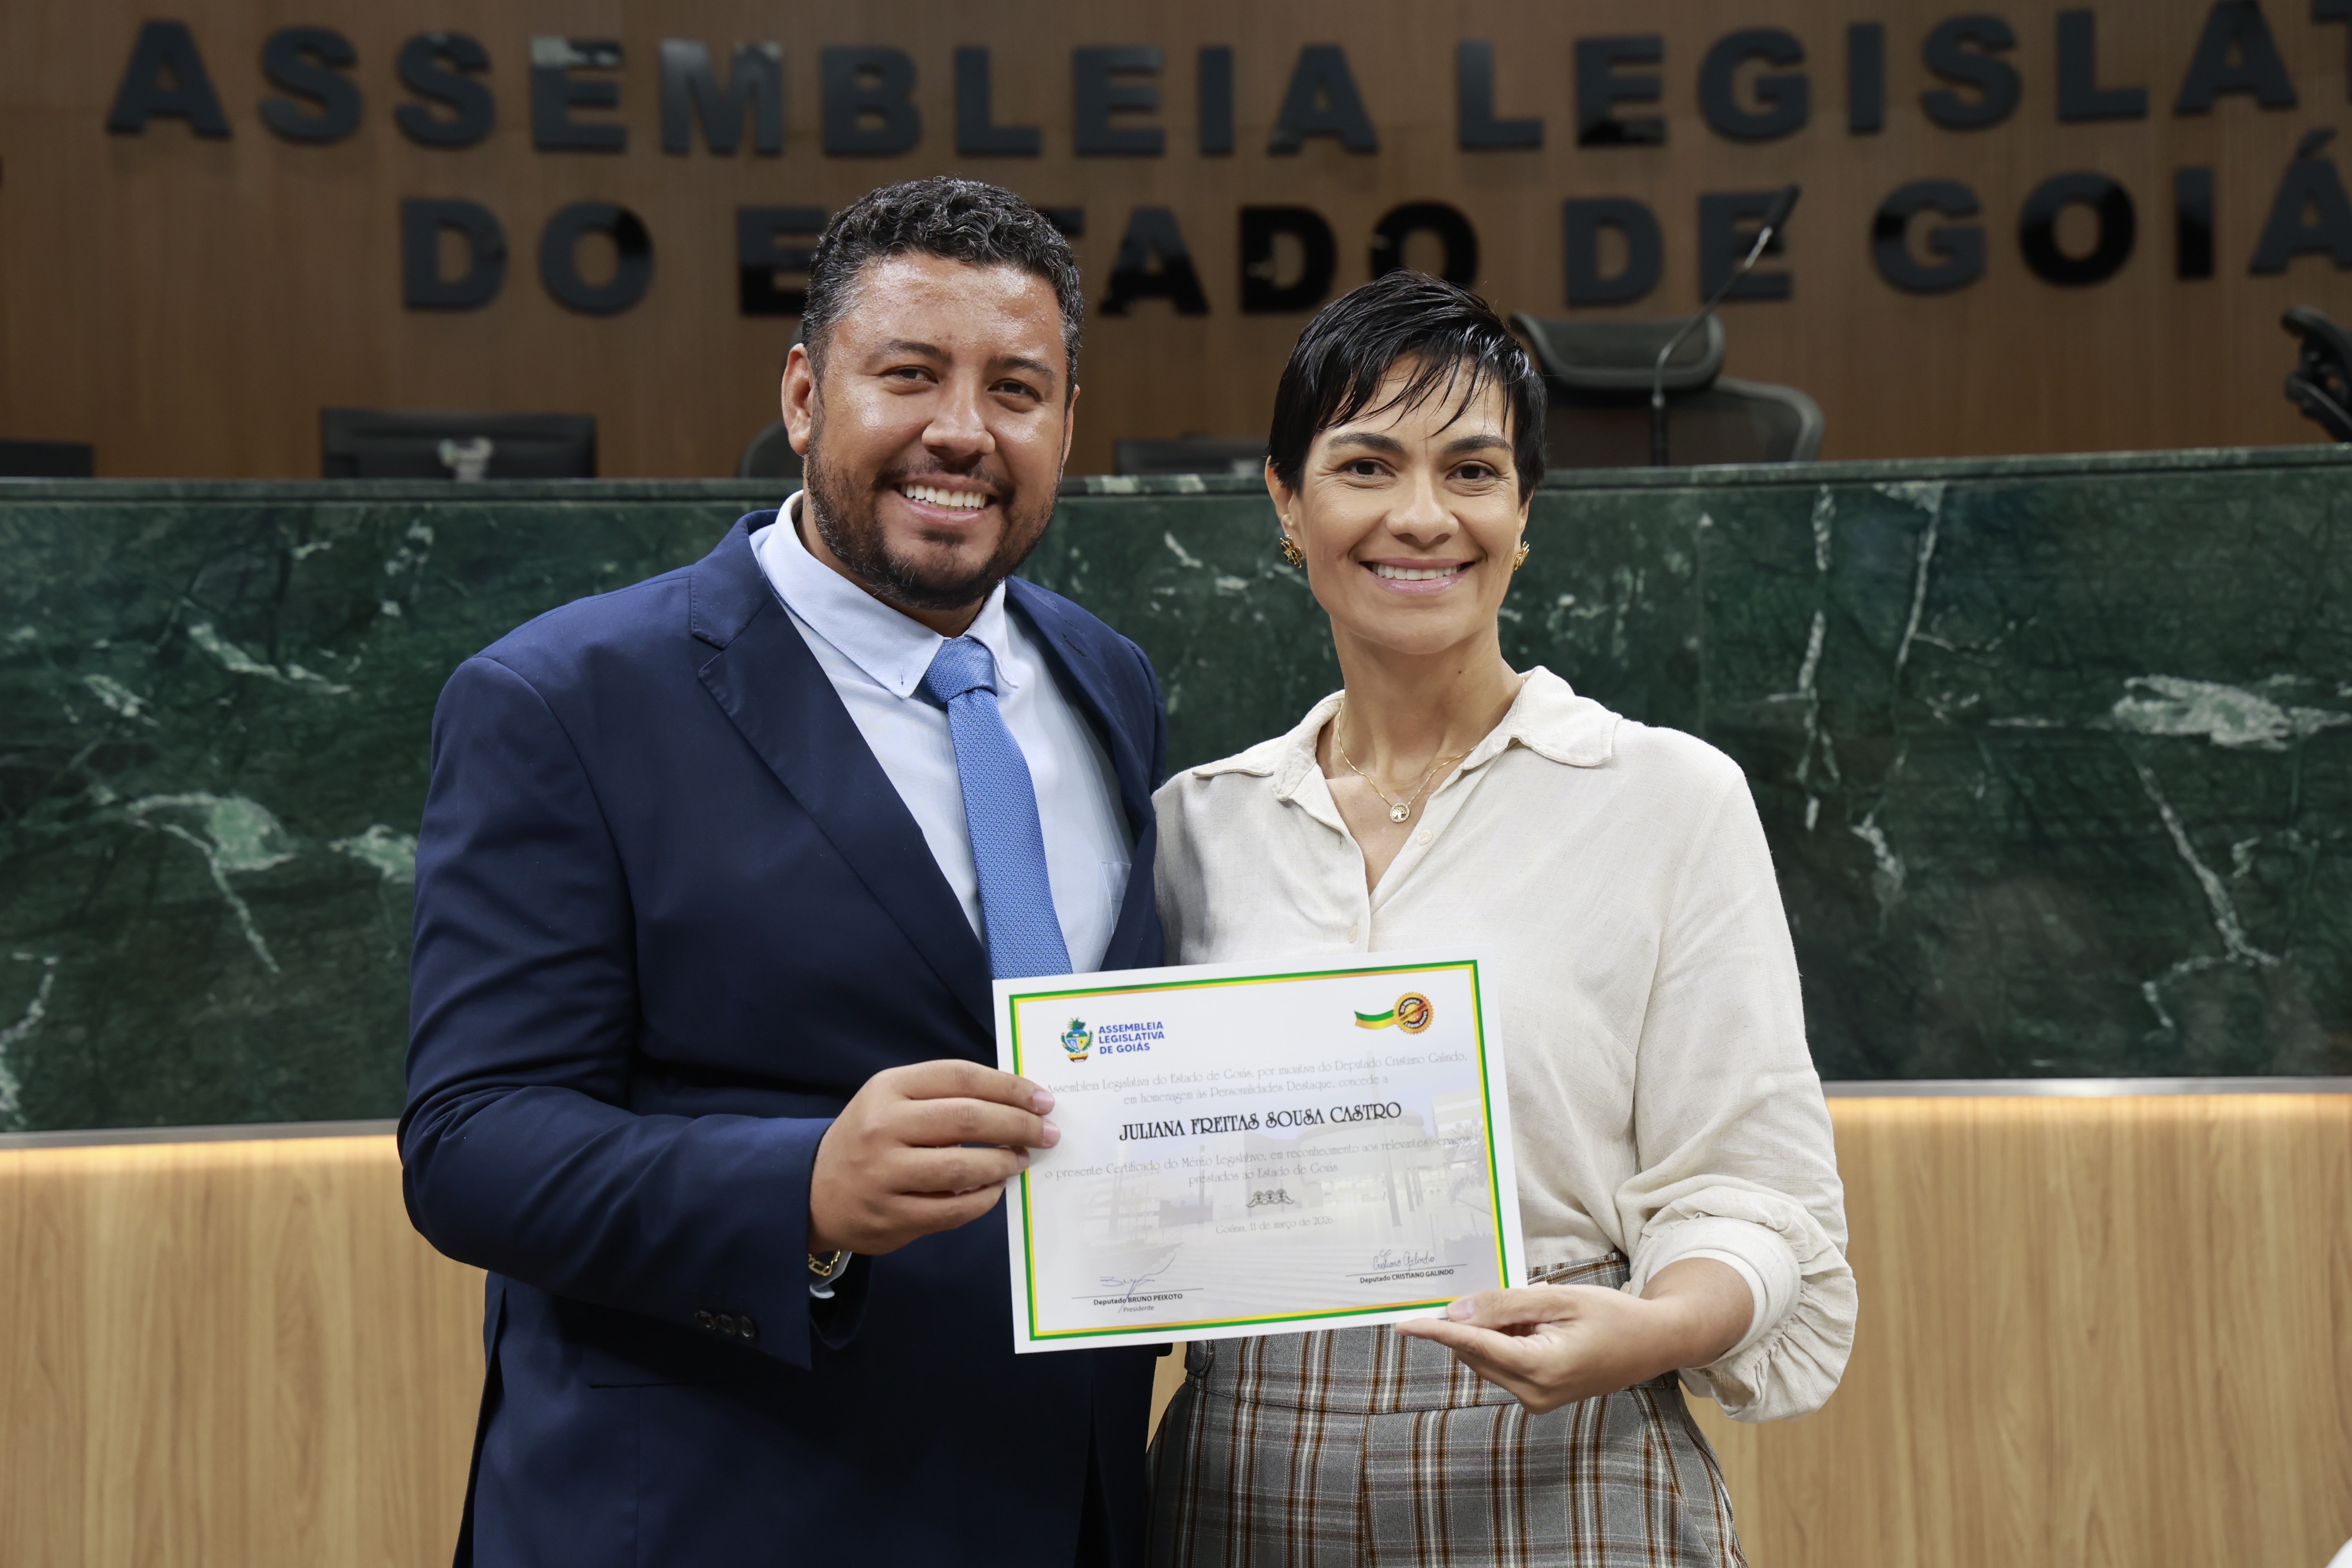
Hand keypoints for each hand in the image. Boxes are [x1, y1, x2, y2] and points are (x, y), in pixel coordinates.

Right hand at [807, 1060, 1058, 1255]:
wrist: (812, 1188)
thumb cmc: (870, 1137)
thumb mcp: (893, 1100)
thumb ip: (945, 1096)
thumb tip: (1017, 1102)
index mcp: (888, 1088)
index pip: (961, 1077)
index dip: (1010, 1087)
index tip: (1043, 1099)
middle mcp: (883, 1127)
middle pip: (968, 1119)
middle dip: (1019, 1125)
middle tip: (1047, 1133)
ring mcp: (884, 1174)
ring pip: (963, 1168)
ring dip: (1004, 1164)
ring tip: (1021, 1160)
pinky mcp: (890, 1216)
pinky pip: (953, 1210)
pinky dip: (984, 1200)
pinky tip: (995, 1189)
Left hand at [1393, 1258, 1750, 1413]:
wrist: (1654, 1344)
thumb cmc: (1614, 1317)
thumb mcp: (1560, 1299)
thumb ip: (1506, 1306)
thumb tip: (1457, 1312)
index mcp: (1541, 1369)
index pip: (1474, 1346)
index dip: (1437, 1333)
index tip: (1404, 1324)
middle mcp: (1534, 1393)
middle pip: (1478, 1353)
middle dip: (1474, 1321)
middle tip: (1497, 1292)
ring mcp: (1538, 1399)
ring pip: (1490, 1358)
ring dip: (1495, 1330)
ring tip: (1537, 1307)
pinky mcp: (1541, 1396)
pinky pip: (1507, 1363)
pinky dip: (1508, 1340)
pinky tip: (1536, 1321)